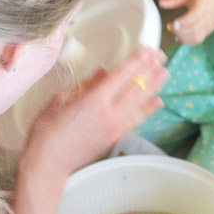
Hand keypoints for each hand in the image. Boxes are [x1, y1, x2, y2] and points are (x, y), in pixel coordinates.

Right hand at [25, 46, 167, 176]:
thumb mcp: (62, 98)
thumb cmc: (48, 132)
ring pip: (141, 102)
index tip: (146, 49)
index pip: (123, 74)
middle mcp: (110, 114)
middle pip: (137, 86)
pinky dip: (149, 108)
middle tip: (160, 55)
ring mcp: (116, 127)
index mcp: (95, 101)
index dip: (138, 59)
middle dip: (151, 68)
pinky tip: (157, 100)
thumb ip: (87, 84)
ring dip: (154, 85)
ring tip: (165, 72)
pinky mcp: (116, 137)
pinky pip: (138, 118)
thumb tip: (104, 72)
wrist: (49, 164)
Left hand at [159, 0, 213, 45]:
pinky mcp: (207, 32)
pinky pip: (198, 40)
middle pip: (193, 29)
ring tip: (174, 32)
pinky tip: (180, 37)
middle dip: (179, 31)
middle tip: (170, 26)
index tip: (172, 21)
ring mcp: (207, 27)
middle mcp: (206, 18)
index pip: (193, 17)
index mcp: (202, 6)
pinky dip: (187, 41)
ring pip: (196, 37)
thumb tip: (161, 2)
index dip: (182, 22)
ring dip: (182, 37)